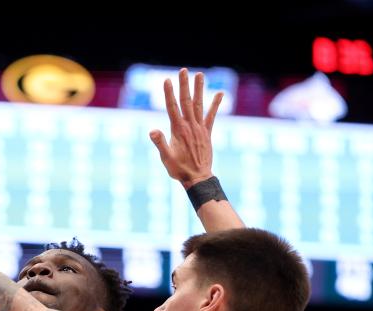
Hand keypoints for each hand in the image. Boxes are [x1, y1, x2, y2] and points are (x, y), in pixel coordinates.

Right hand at [149, 68, 223, 188]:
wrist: (198, 178)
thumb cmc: (179, 169)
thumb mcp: (166, 158)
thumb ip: (160, 143)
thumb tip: (152, 130)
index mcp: (178, 130)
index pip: (172, 107)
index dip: (169, 93)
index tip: (167, 80)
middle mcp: (190, 126)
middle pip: (186, 101)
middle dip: (184, 85)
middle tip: (183, 70)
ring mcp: (200, 128)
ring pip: (199, 104)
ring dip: (199, 89)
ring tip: (200, 74)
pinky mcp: (207, 133)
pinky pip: (211, 116)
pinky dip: (215, 104)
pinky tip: (219, 93)